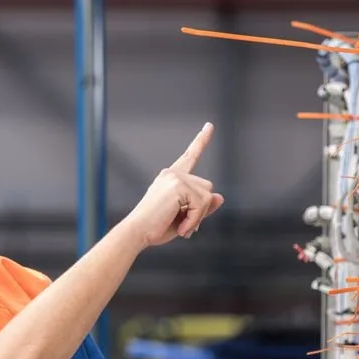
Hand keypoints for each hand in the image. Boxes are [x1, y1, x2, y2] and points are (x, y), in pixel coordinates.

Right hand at [123, 123, 224, 247]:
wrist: (138, 232)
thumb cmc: (156, 227)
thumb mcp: (184, 217)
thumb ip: (202, 207)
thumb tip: (220, 197)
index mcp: (171, 178)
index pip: (190, 156)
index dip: (201, 141)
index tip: (209, 126)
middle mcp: (173, 173)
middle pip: (207, 187)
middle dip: (201, 209)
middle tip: (186, 226)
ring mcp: (175, 177)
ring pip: (207, 196)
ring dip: (198, 216)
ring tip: (182, 227)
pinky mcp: (178, 185)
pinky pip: (201, 204)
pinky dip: (195, 219)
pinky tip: (182, 228)